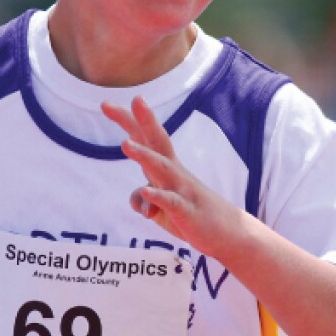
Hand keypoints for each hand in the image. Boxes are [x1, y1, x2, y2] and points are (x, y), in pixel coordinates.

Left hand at [101, 96, 241, 258]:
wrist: (229, 235)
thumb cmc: (192, 216)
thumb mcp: (161, 209)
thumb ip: (143, 200)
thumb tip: (138, 196)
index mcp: (166, 169)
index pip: (145, 139)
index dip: (128, 121)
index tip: (106, 103)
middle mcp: (175, 173)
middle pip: (157, 142)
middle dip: (143, 121)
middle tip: (130, 100)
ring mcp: (182, 191)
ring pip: (162, 169)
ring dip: (144, 155)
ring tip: (125, 144)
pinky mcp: (188, 212)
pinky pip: (171, 202)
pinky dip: (157, 196)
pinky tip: (145, 190)